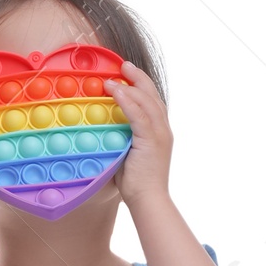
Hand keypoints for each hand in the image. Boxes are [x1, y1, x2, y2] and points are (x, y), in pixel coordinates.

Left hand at [107, 60, 172, 209]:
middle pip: (152, 95)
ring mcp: (160, 134)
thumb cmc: (135, 183)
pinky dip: (128, 101)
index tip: (126, 75)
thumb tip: (102, 131)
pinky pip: (139, 115)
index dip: (140, 86)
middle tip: (123, 65)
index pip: (152, 102)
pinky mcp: (152, 141)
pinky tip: (117, 92)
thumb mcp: (126, 155)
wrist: (148, 200)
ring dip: (130, 85)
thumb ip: (120, 140)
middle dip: (138, 77)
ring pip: (147, 101)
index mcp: (159, 131)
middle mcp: (163, 129)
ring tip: (116, 75)